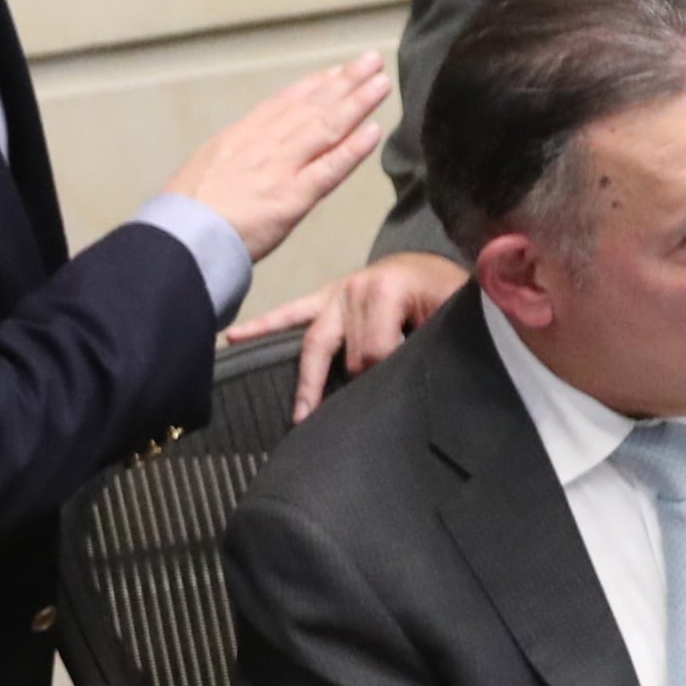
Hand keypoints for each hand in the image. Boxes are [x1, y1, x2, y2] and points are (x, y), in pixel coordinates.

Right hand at [158, 54, 392, 264]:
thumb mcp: (202, 169)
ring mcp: (280, 169)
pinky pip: (329, 169)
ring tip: (381, 83)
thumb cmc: (183, 215)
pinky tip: (374, 131)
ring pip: (326, 128)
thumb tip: (242, 157)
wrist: (178, 238)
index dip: (312, 86)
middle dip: (343, 82)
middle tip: (369, 61)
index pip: (283, 104)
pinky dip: (353, 149)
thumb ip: (230, 158)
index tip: (334, 72)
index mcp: (239, 137)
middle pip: (311, 107)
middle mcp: (263, 145)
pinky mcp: (292, 199)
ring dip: (357, 103)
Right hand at [234, 250, 469, 420]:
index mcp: (387, 289)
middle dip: (351, 383)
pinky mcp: (324, 298)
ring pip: (313, 344)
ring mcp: (335, 294)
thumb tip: (427, 374)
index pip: (375, 350)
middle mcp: (354, 289)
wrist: (436, 267)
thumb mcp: (452, 312)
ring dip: (306, 381)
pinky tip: (233, 337)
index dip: (387, 375)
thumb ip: (439, 337)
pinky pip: (289, 314)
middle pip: (344, 353)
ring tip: (299, 415)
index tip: (398, 389)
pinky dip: (262, 326)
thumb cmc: (447, 295)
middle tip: (349, 417)